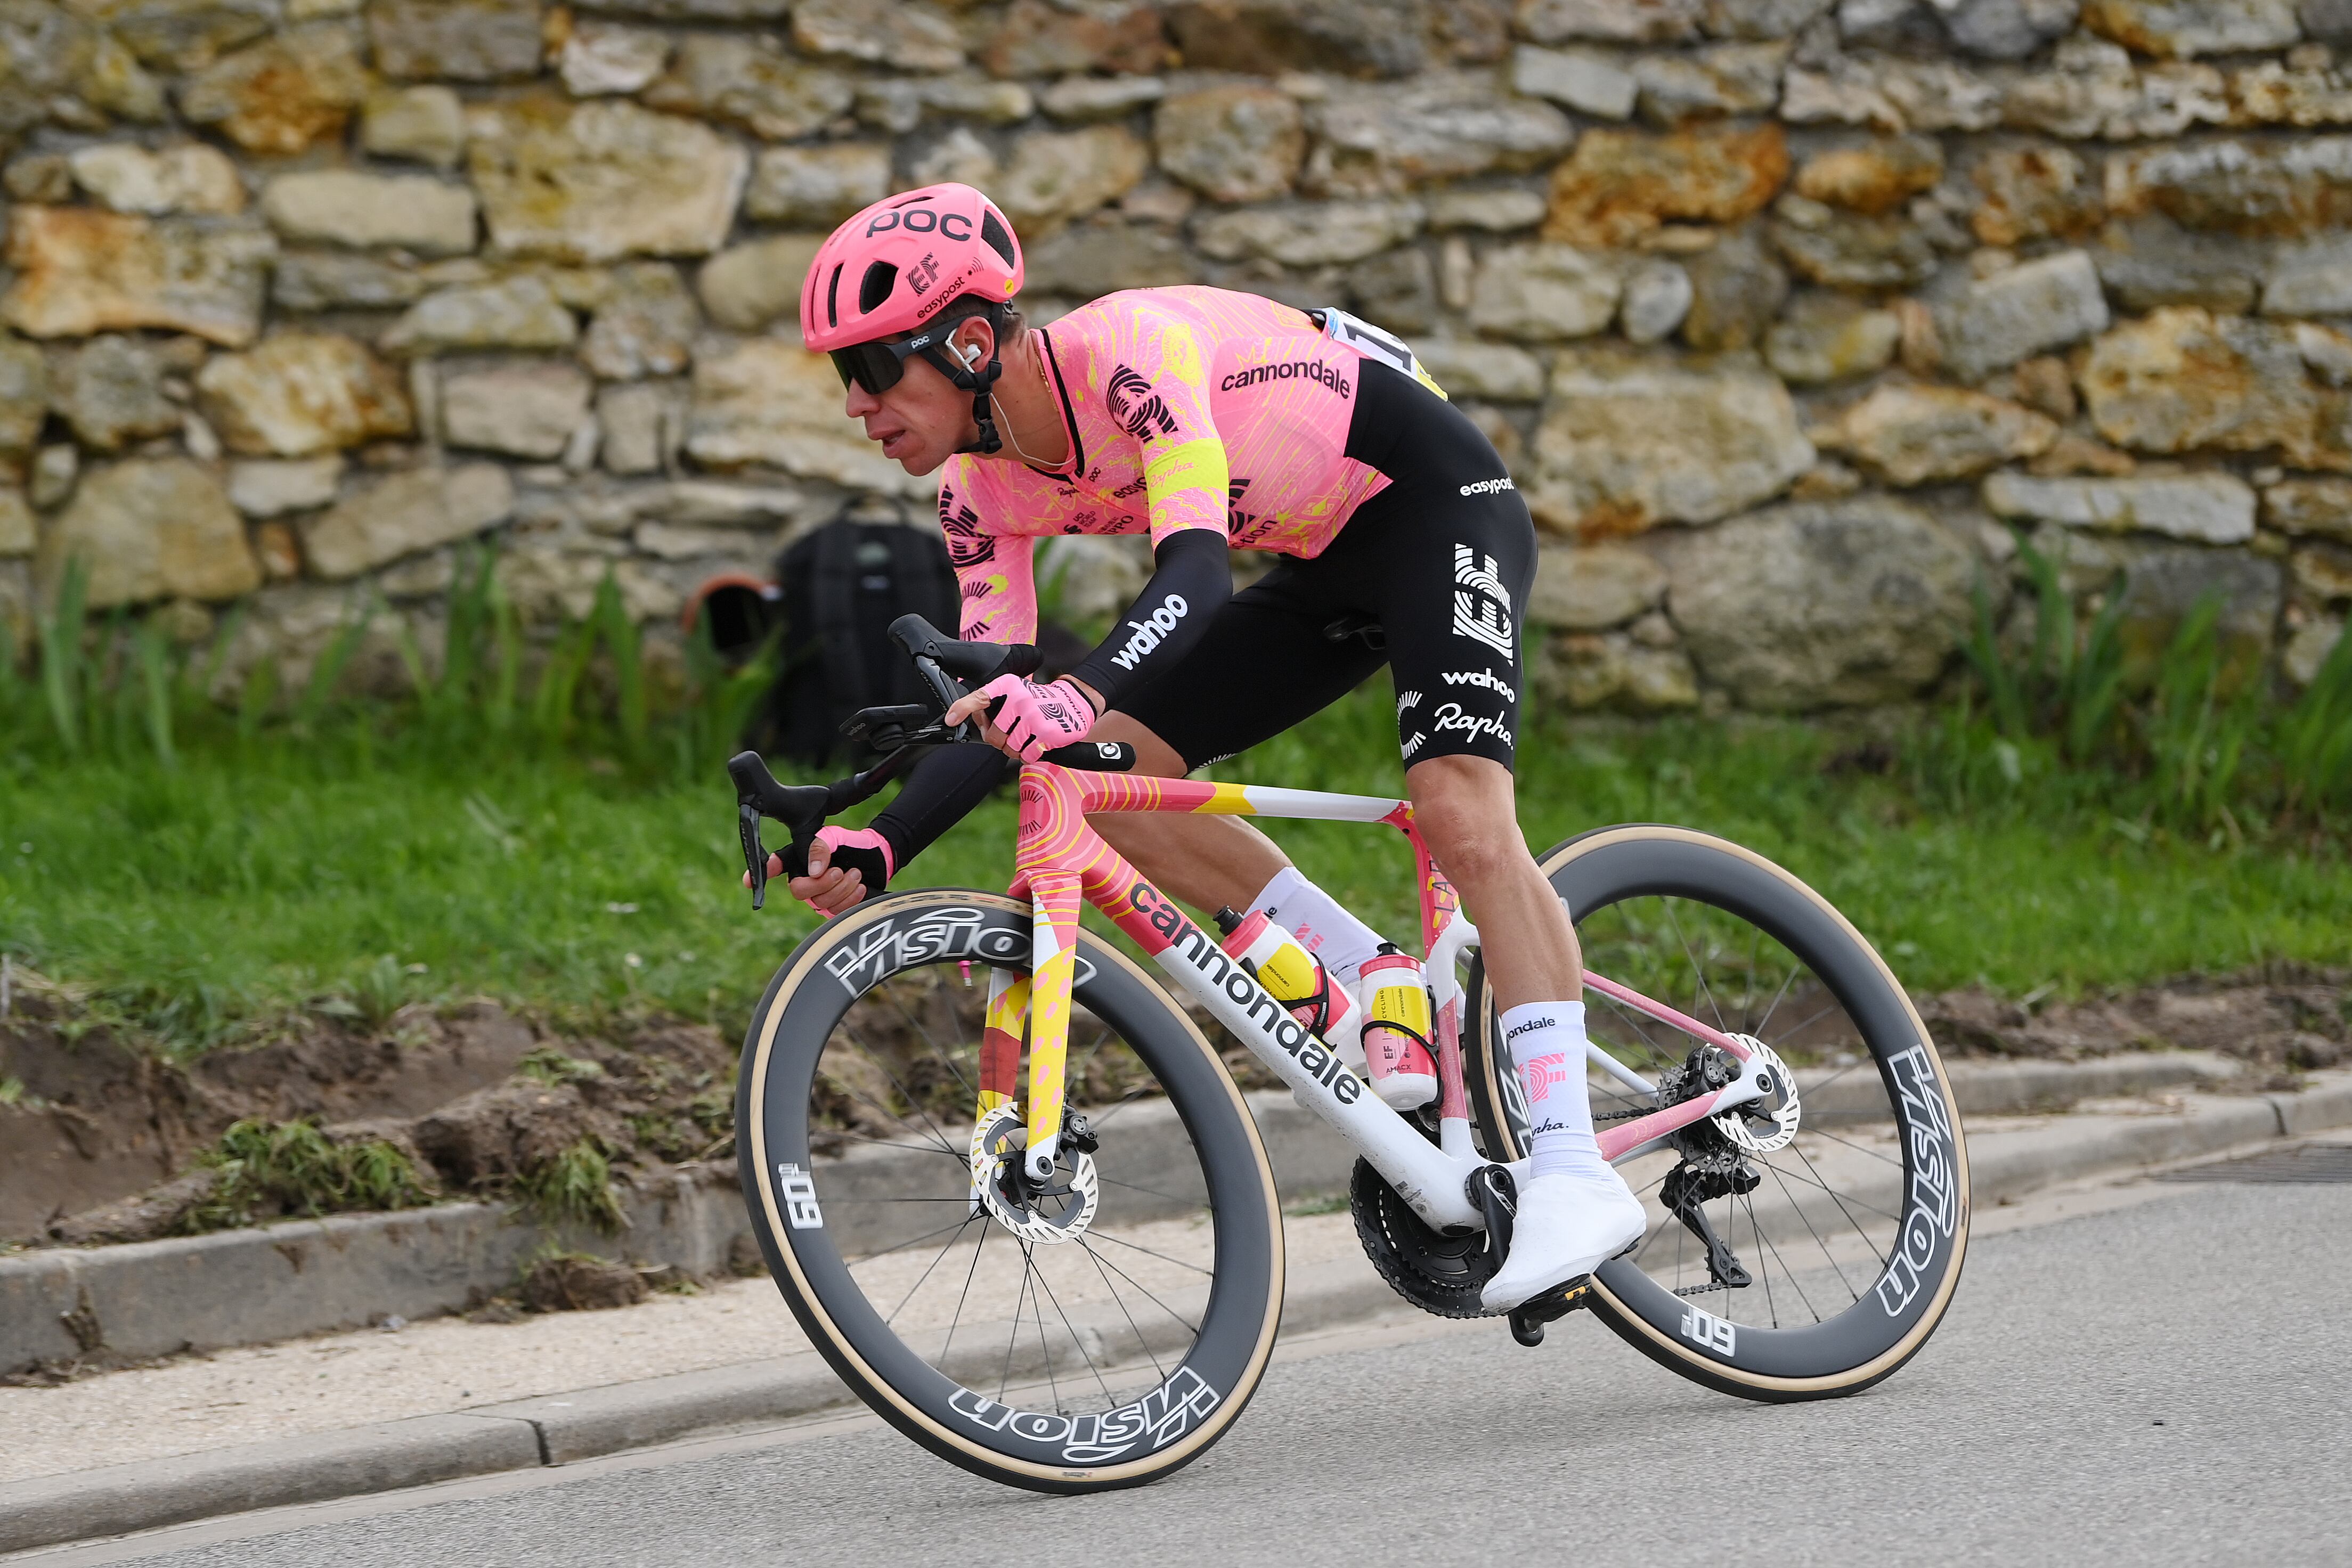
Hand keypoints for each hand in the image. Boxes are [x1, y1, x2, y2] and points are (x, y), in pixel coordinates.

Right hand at [738, 826, 893, 917]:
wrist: (878, 857)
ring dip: (842, 888)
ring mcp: (818, 895)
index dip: (759, 874)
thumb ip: (821, 847)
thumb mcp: (836, 837)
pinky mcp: (834, 908)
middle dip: (822, 884)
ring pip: (819, 903)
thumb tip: (813, 872)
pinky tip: (859, 886)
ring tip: (855, 874)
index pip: (775, 866)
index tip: (748, 881)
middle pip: (798, 891)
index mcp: (799, 858)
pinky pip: (835, 912)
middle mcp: (804, 878)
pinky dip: (850, 899)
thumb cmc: (852, 843)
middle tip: (840, 871)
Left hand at [945, 674, 1096, 762]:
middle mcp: (1019, 698)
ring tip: (1027, 738)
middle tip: (1010, 737)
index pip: (980, 696)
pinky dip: (1030, 755)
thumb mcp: (1015, 692)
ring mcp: (1033, 716)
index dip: (962, 708)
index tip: (950, 720)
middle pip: (993, 735)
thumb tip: (969, 720)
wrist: (1075, 702)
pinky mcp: (1047, 733)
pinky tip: (1037, 743)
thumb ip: (992, 704)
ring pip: (1010, 748)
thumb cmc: (1038, 701)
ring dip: (1016, 750)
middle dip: (999, 742)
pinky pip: (1027, 756)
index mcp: (1008, 685)